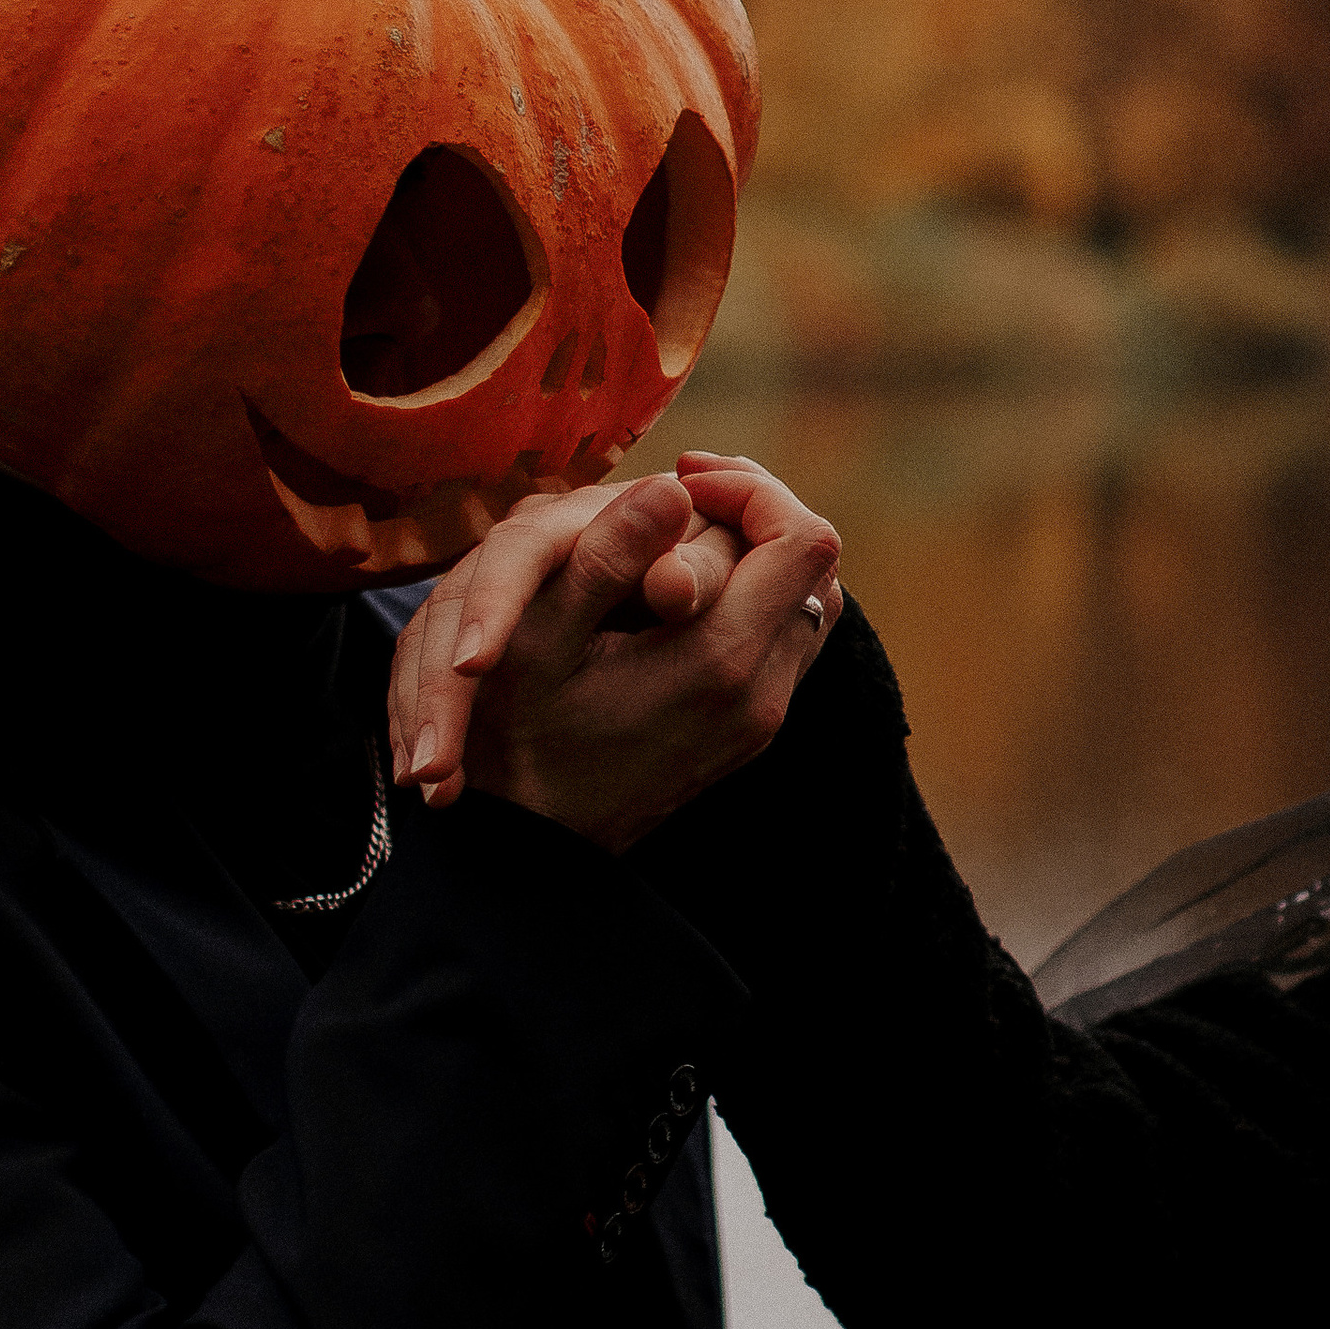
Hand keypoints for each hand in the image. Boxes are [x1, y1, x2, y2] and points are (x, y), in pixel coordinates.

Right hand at [386, 461, 842, 853]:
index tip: (681, 479)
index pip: (802, 538)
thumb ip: (606, 558)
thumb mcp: (535, 641)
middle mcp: (761, 691)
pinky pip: (785, 635)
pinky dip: (750, 594)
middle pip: (817, 565)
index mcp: (716, 660)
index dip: (751, 489)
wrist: (528, 849)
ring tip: (678, 535)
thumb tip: (672, 486)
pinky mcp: (751, 728)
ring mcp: (763, 715)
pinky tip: (681, 587)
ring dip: (756, 553)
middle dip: (755, 514)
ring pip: (810, 599)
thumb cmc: (512, 739)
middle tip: (681, 494)